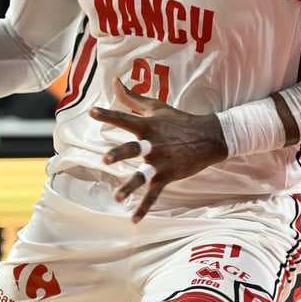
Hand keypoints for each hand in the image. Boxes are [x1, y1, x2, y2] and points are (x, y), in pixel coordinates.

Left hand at [90, 80, 228, 221]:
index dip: (108, 115)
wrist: (209, 137)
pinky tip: (133, 219)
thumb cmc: (179, 120)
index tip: (92, 113)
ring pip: (142, 175)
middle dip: (119, 154)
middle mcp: (153, 144)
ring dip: (130, 186)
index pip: (124, 119)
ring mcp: (160, 162)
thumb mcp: (157, 107)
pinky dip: (144, 208)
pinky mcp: (167, 176)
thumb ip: (133, 97)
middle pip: (132, 149)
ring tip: (118, 196)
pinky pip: (154, 195)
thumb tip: (115, 82)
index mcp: (148, 125)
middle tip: (106, 158)